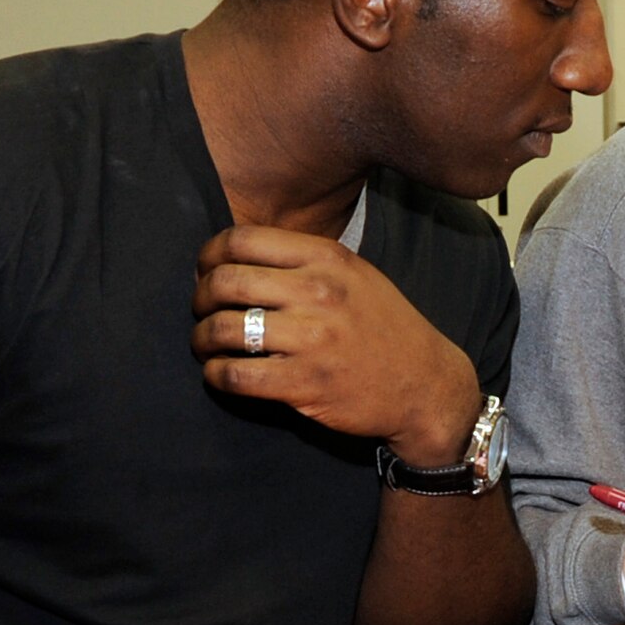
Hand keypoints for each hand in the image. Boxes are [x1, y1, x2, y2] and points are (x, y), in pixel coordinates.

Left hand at [192, 225, 478, 461]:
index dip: (209, 255)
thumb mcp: (355, 276)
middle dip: (199, 297)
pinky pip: (236, 375)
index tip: (205, 271)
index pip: (242, 240)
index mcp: (327, 258)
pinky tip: (219, 373)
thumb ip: (304, 261)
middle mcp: (319, 293)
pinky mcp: (306, 384)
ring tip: (205, 344)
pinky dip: (215, 374)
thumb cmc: (385, 328)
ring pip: (223, 329)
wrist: (425, 385)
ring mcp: (312, 340)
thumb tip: (238, 256)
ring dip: (201, 339)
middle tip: (201, 311)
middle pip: (224, 281)